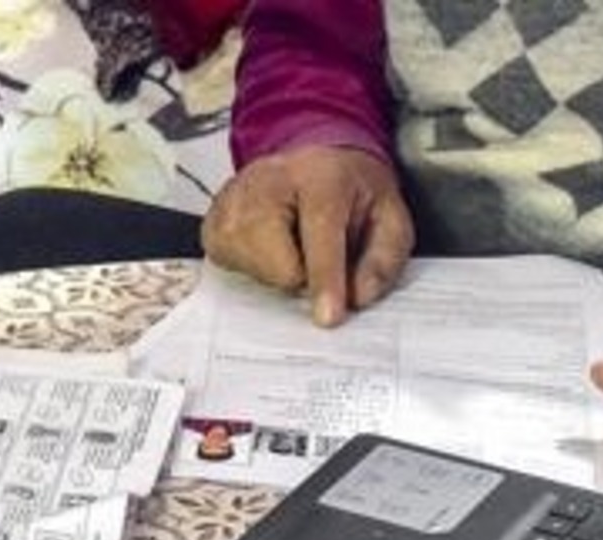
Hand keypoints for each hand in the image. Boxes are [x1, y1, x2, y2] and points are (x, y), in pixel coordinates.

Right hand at [202, 144, 413, 325]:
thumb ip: (383, 259)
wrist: (315, 161)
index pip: (320, 235)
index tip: (328, 316)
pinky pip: (234, 270)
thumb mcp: (390, 219)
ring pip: (256, 272)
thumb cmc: (351, 193)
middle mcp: (269, 181)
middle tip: (315, 250)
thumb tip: (358, 297)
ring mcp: (233, 200)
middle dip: (304, 275)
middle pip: (281, 266)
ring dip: (280, 271)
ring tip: (292, 242)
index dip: (326, 280)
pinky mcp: (213, 221)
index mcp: (321, 177)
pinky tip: (269, 244)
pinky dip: (256, 267)